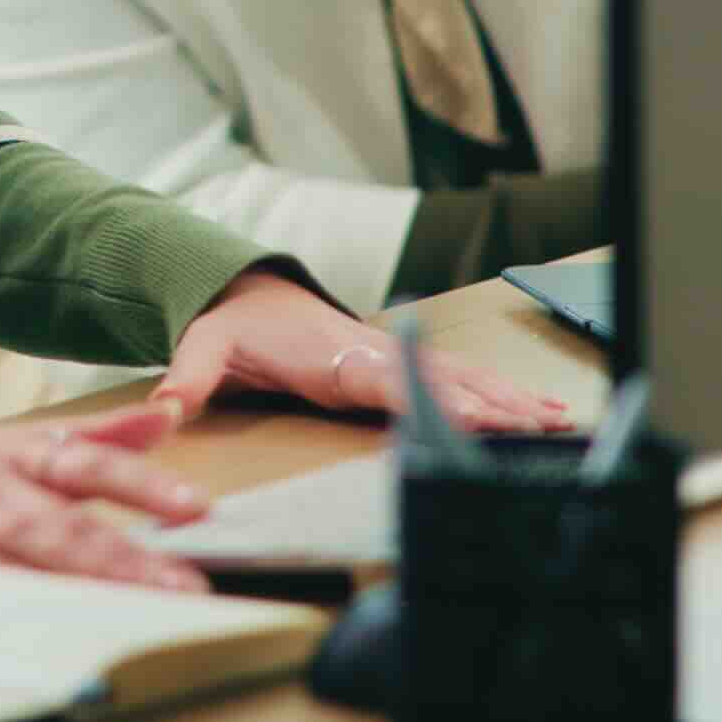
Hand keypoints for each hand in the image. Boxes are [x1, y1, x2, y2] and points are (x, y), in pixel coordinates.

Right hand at [0, 387, 217, 592]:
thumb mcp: (5, 437)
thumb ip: (92, 434)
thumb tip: (170, 415)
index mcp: (10, 452)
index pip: (85, 459)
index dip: (141, 481)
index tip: (197, 507)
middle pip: (62, 521)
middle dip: (128, 557)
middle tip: (187, 585)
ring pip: (20, 559)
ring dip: (80, 585)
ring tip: (135, 611)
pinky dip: (2, 602)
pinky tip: (42, 624)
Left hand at [155, 271, 571, 433]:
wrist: (245, 291)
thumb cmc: (230, 324)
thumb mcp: (203, 346)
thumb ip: (185, 380)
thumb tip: (162, 411)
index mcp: (330, 356)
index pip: (387, 380)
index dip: (428, 399)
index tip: (470, 416)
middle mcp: (370, 354)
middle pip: (441, 382)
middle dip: (493, 405)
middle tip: (542, 430)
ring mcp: (390, 358)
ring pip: (460, 380)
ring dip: (510, 401)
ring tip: (560, 424)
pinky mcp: (401, 365)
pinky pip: (458, 381)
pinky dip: (502, 395)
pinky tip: (541, 413)